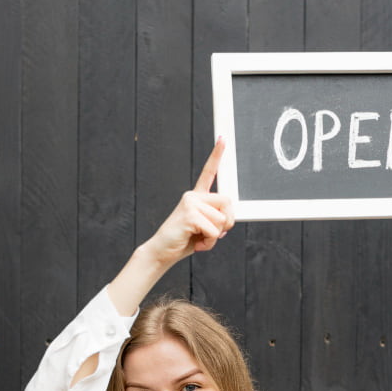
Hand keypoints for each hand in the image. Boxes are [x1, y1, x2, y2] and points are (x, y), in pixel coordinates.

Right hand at [146, 138, 235, 266]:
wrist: (163, 251)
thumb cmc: (184, 241)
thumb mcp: (204, 229)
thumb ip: (216, 221)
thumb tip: (227, 220)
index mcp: (197, 197)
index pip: (208, 173)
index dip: (216, 156)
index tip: (223, 139)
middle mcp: (194, 196)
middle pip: (227, 201)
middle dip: (227, 222)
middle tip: (214, 234)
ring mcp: (191, 203)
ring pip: (221, 219)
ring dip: (215, 236)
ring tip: (200, 238)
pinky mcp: (190, 214)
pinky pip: (213, 230)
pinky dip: (209, 242)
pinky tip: (197, 243)